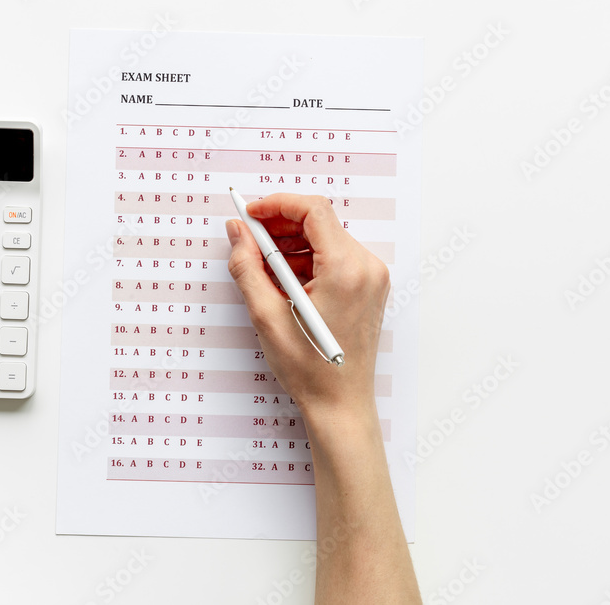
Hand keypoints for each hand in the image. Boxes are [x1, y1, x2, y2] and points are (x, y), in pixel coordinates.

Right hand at [226, 193, 389, 422]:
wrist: (340, 404)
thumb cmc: (309, 369)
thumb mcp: (266, 315)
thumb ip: (247, 266)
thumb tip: (238, 232)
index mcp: (346, 270)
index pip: (313, 211)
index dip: (277, 205)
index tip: (251, 214)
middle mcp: (366, 268)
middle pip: (320, 223)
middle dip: (281, 225)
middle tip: (249, 238)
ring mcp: (371, 278)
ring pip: (326, 239)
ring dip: (291, 244)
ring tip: (262, 266)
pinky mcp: (368, 288)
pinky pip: (334, 258)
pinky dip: (307, 260)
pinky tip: (283, 280)